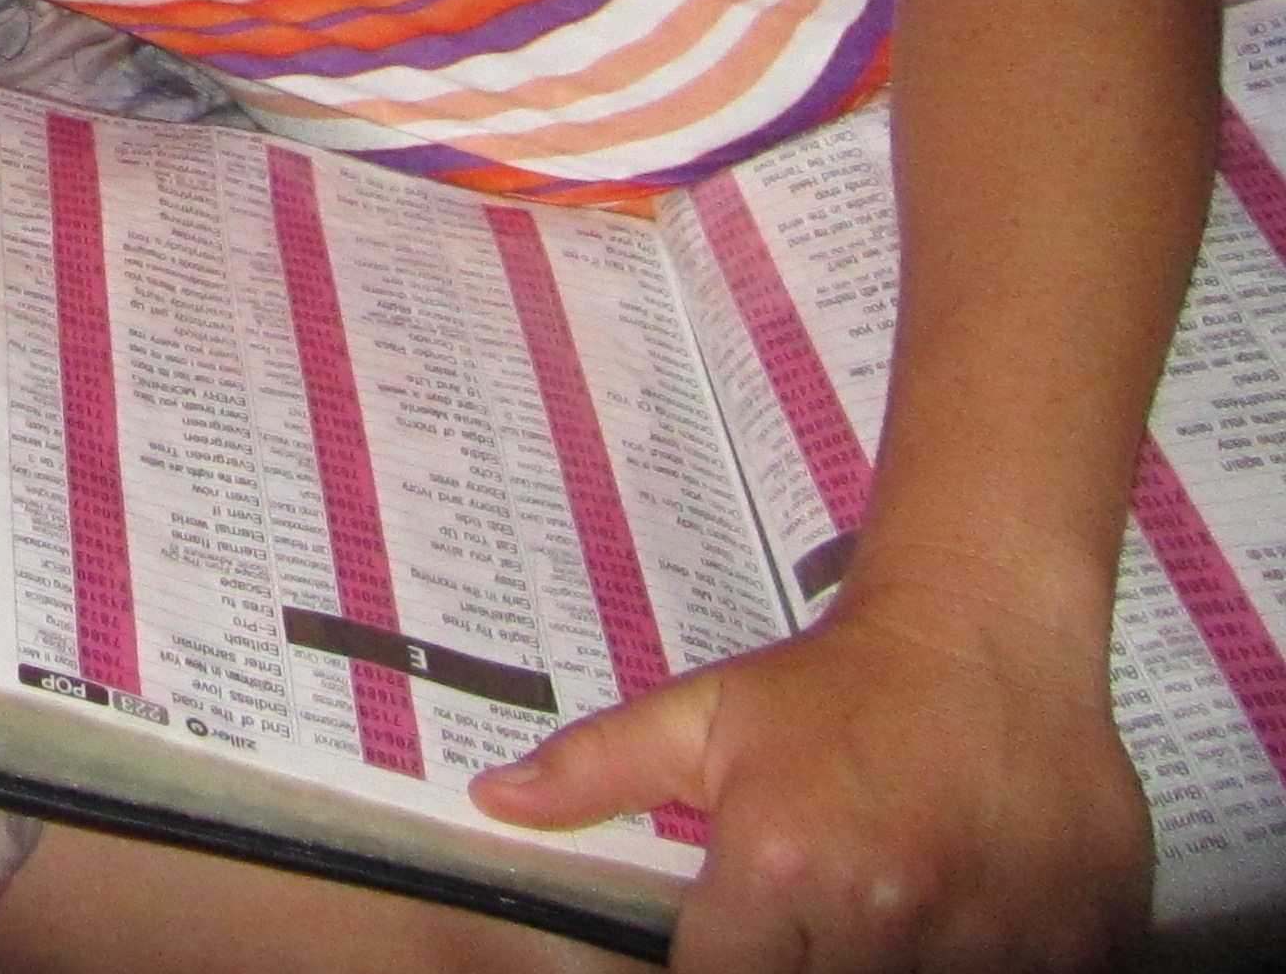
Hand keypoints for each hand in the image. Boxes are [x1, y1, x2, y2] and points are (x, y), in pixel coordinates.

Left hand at [471, 607, 1148, 971]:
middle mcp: (885, 910)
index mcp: (784, 864)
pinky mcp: (1081, 939)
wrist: (987, 635)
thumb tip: (495, 802)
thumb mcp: (703, 718)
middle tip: (817, 919)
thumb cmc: (837, 685)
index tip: (737, 944)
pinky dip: (989, 965)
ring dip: (897, 966)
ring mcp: (992, 934)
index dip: (721, 970)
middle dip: (810, 969)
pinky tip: (962, 925)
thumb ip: (595, 769)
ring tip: (888, 916)